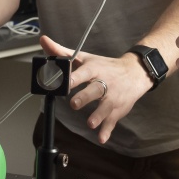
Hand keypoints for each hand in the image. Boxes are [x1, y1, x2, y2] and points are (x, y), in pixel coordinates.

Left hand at [38, 34, 153, 144]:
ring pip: (105, 108)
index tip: (65, 82)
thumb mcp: (85, 58)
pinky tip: (101, 138)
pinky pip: (112, 122)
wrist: (134, 73)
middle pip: (95, 90)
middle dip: (85, 97)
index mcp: (95, 70)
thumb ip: (62, 53)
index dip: (75, 77)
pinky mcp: (117, 110)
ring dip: (98, 116)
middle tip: (74, 103)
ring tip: (90, 123)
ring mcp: (112, 98)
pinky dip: (107, 131)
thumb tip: (43, 40)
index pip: (84, 73)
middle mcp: (105, 83)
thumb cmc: (105, 66)